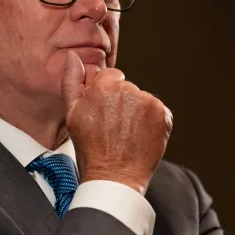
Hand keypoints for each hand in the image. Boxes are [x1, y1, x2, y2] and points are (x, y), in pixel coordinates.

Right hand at [60, 51, 172, 194]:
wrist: (114, 177)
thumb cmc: (90, 149)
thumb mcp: (72, 114)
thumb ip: (71, 81)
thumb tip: (72, 57)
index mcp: (104, 87)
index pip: (111, 76)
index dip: (106, 95)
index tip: (104, 114)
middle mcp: (128, 90)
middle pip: (128, 88)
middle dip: (122, 103)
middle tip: (114, 127)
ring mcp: (148, 102)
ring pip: (142, 99)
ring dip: (137, 112)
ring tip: (126, 134)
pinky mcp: (163, 114)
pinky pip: (158, 111)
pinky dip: (152, 122)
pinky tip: (139, 136)